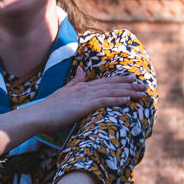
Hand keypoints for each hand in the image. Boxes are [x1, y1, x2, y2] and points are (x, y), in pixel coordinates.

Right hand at [28, 67, 146, 133]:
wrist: (40, 114)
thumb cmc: (51, 107)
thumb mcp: (64, 91)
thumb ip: (75, 81)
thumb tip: (81, 70)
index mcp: (82, 86)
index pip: (105, 82)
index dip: (120, 79)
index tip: (132, 78)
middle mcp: (86, 88)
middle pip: (112, 85)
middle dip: (129, 85)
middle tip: (143, 85)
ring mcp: (85, 96)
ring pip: (111, 91)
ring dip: (128, 92)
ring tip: (141, 92)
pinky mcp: (84, 105)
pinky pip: (104, 101)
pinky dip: (117, 99)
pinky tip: (127, 100)